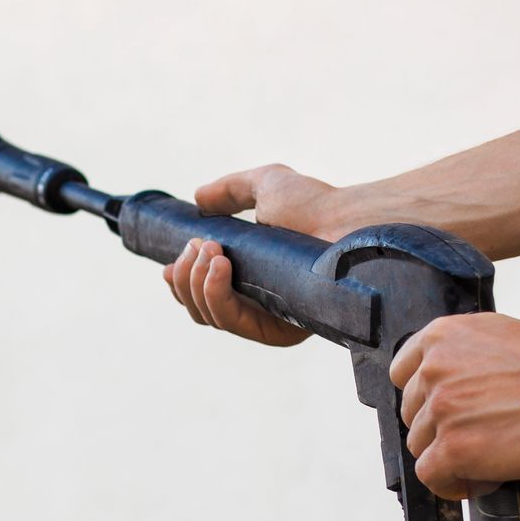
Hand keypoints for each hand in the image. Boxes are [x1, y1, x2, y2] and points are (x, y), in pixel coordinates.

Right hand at [162, 165, 359, 345]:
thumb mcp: (265, 186)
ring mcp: (270, 323)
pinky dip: (214, 293)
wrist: (349, 220)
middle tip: (197, 245)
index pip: (206, 296)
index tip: (170, 265)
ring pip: (208, 316)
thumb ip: (231, 190)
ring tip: (209, 250)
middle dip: (186, 277)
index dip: (182, 283)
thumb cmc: (318, 203)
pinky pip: (230, 322)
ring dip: (196, 282)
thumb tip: (199, 198)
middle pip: (199, 309)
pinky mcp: (279, 333)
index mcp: (257, 281)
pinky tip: (219, 265)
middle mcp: (263, 307)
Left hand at [390, 314, 519, 498]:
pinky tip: (483, 478)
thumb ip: (459, 358)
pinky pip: (431, 476)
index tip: (438, 411)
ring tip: (490, 454)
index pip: (402, 375)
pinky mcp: (452, 447)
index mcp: (440, 338)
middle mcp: (433, 371)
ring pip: (420, 446)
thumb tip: (443, 385)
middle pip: (411, 415)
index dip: (421, 399)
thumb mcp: (495, 340)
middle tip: (479, 434)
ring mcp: (440, 410)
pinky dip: (453, 483)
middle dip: (441, 429)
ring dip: (450, 456)